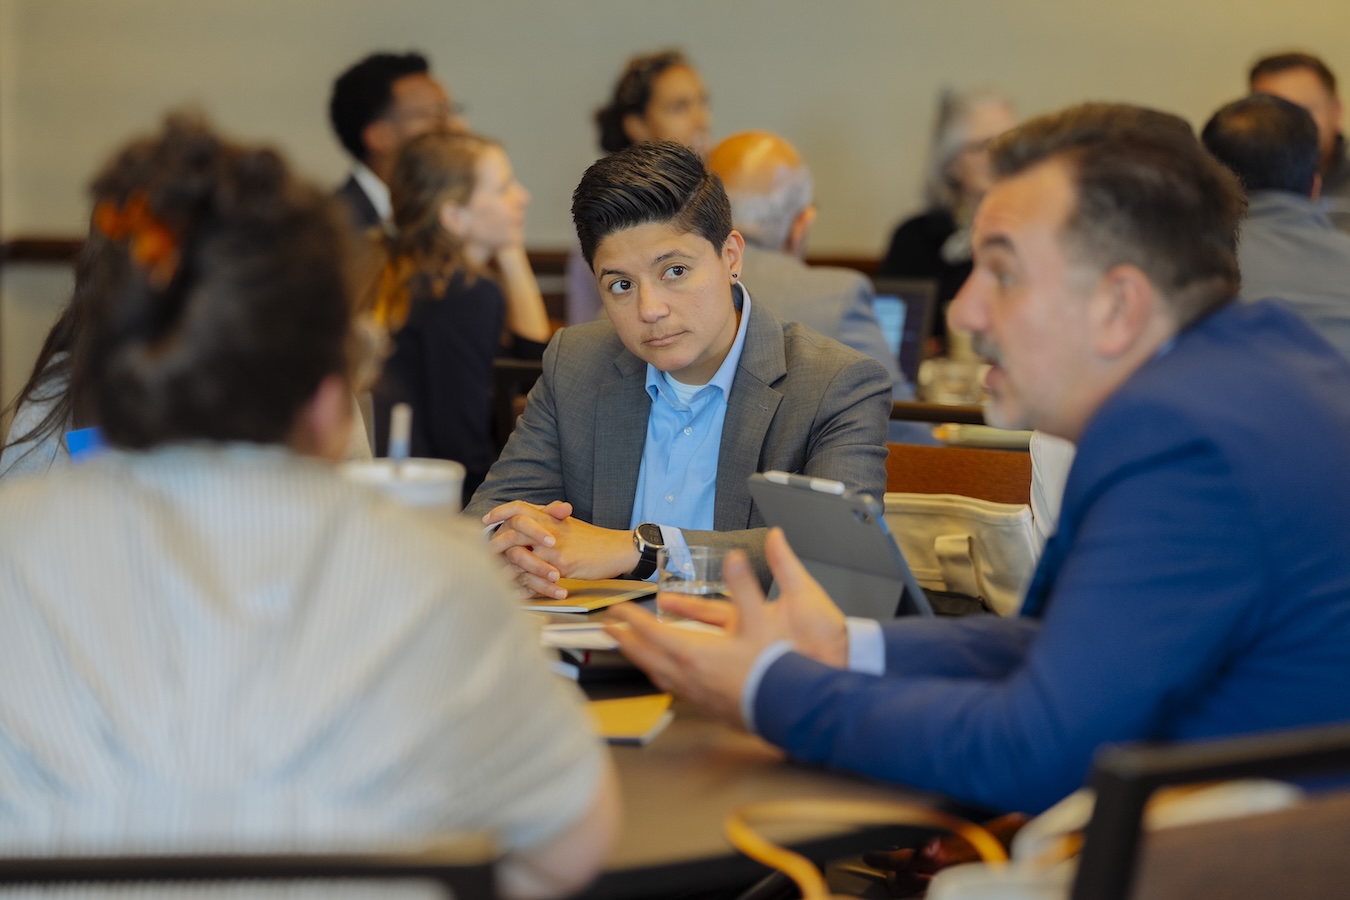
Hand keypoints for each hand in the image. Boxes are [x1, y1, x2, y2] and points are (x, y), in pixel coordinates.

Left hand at [483, 500, 638, 597]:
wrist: (617, 549)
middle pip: (513, 531)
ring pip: (520, 556)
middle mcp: (550, 530)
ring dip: (506, 568)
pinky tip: (516, 591)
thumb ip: (548, 521)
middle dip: (496, 544)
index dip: (501, 511)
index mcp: (550, 518)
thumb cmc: (593, 539)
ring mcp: (554, 548)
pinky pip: (536, 577)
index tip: (487, 519)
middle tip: (485, 553)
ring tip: (496, 576)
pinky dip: (524, 585)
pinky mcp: (562, 566)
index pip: (520, 508)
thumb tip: (527, 520)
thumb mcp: (569, 525)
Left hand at [604, 528, 850, 726]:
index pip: (651, 633)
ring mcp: (695, 694)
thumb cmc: (773, 667)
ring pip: (657, 674)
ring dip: (641, 659)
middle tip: (610, 629)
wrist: (788, 706)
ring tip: (633, 650)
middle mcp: (688, 676)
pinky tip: (668, 674)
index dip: (632, 619)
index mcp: (694, 653)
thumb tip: (735, 558)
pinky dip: (662, 675)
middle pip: (646, 656)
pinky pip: (672, 687)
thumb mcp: (759, 619)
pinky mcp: (706, 705)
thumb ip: (744, 586)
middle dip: (625, 640)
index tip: (616, 610)